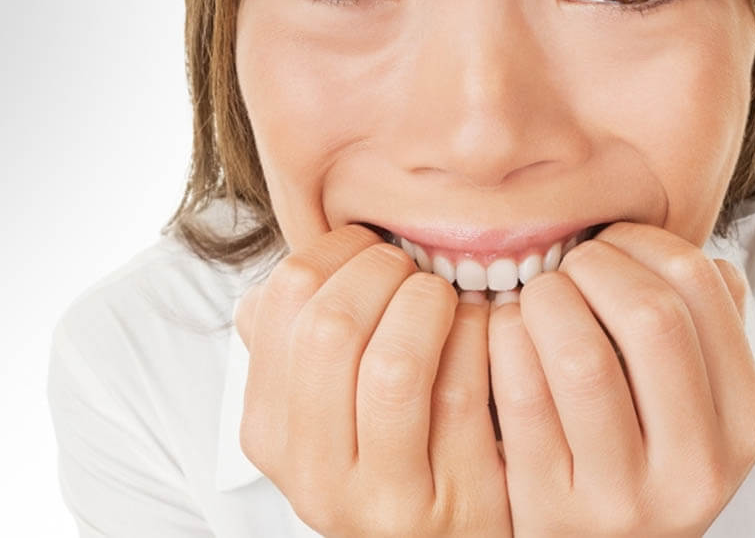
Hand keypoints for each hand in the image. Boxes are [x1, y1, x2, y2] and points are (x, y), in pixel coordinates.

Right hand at [234, 224, 511, 536]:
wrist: (449, 536)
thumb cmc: (392, 450)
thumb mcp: (324, 407)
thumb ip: (300, 345)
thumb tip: (290, 273)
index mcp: (268, 432)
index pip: (284, 299)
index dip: (338, 251)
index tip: (372, 247)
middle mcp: (313, 474)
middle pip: (332, 326)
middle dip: (384, 271)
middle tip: (413, 269)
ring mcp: (384, 498)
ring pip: (395, 363)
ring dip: (429, 303)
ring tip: (446, 297)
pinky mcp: (456, 504)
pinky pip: (465, 392)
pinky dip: (478, 337)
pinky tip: (483, 327)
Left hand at [487, 222, 754, 536]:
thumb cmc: (640, 454)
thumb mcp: (699, 407)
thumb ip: (706, 334)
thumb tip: (693, 257)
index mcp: (743, 423)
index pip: (702, 285)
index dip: (641, 242)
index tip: (609, 246)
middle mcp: (697, 467)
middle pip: (649, 315)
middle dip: (592, 266)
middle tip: (567, 270)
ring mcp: (623, 496)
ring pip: (580, 353)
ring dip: (545, 300)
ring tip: (535, 301)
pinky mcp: (549, 508)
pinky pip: (520, 393)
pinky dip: (502, 340)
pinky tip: (503, 335)